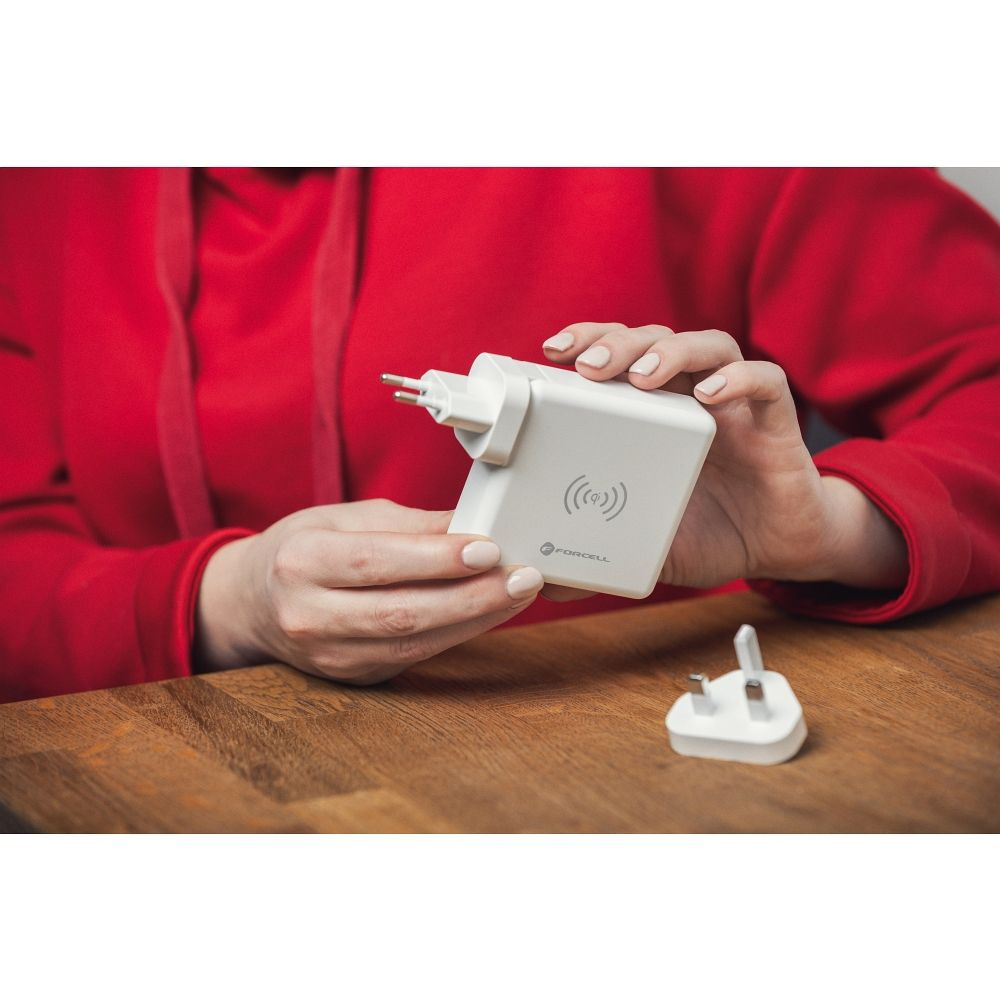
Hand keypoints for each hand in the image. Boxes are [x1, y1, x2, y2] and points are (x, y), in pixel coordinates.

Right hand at [195, 499, 544, 683]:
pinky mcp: (350, 676)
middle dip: (472, 596)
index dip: (437, 559)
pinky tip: (487, 614)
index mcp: (301, 560)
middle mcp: (308, 614)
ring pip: (413, 644)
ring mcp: (327, 655)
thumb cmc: (304, 549)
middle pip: (401, 613)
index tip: (489, 548)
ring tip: (517, 594)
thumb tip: (474, 523)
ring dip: (475, 620)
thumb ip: (411, 524)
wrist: (254, 603)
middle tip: (522, 577)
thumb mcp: (345, 518)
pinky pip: (412, 658)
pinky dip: (456, 636)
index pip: (376, 562)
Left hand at [542, 323, 907, 590]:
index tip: (553, 352)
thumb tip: (544, 582)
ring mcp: (735, 405)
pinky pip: (766, 382)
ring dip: (671, 351)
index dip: (589, 342)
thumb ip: (599, 553)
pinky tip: (709, 395)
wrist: (777, 550)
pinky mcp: (777, 422)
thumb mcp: (646, 544)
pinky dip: (738, 379)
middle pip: (655, 340)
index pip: (620, 356)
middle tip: (589, 366)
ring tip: (643, 374)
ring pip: (707, 346)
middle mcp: (692, 397)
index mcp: (654, 415)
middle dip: (619, 343)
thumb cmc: (711, 534)